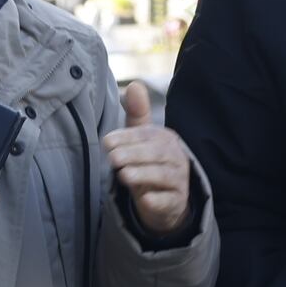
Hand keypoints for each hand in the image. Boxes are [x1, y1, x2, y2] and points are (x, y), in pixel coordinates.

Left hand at [105, 79, 196, 241]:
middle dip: (134, 155)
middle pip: (157, 154)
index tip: (106, 142)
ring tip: (123, 175)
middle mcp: (176, 158)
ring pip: (164, 176)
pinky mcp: (176, 202)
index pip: (148, 135)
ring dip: (143, 175)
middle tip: (112, 158)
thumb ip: (137, 115)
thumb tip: (134, 84)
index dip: (128, 138)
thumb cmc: (149, 164)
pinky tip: (145, 199)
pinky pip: (169, 201)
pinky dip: (157, 200)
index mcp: (166, 139)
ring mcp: (178, 181)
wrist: (165, 200)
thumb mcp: (142, 140)